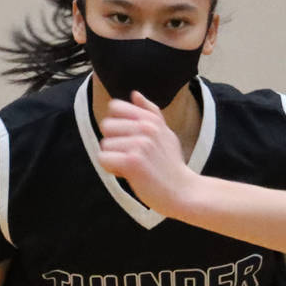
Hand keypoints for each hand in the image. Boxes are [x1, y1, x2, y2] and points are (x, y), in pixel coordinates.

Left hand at [96, 92, 197, 218]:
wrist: (182, 191)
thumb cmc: (171, 164)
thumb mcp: (165, 133)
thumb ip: (150, 112)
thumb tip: (134, 93)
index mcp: (150, 119)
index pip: (115, 107)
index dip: (116, 124)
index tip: (127, 139)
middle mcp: (145, 128)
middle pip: (106, 126)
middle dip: (113, 143)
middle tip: (130, 156)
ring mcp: (139, 144)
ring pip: (104, 145)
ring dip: (113, 158)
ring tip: (133, 166)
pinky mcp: (132, 162)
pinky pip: (103, 159)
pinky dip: (111, 168)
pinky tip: (127, 174)